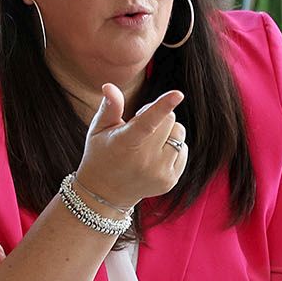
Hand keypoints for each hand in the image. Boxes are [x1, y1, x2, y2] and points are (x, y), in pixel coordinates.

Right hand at [72, 84, 186, 211]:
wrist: (105, 194)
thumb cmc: (101, 154)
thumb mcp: (98, 130)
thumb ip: (109, 107)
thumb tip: (109, 86)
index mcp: (125, 144)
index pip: (147, 123)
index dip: (162, 107)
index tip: (178, 94)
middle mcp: (145, 161)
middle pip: (169, 120)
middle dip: (159, 116)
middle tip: (140, 126)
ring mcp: (159, 173)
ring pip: (179, 134)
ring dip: (168, 132)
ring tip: (148, 142)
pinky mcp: (170, 180)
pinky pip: (183, 149)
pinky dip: (172, 147)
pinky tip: (154, 156)